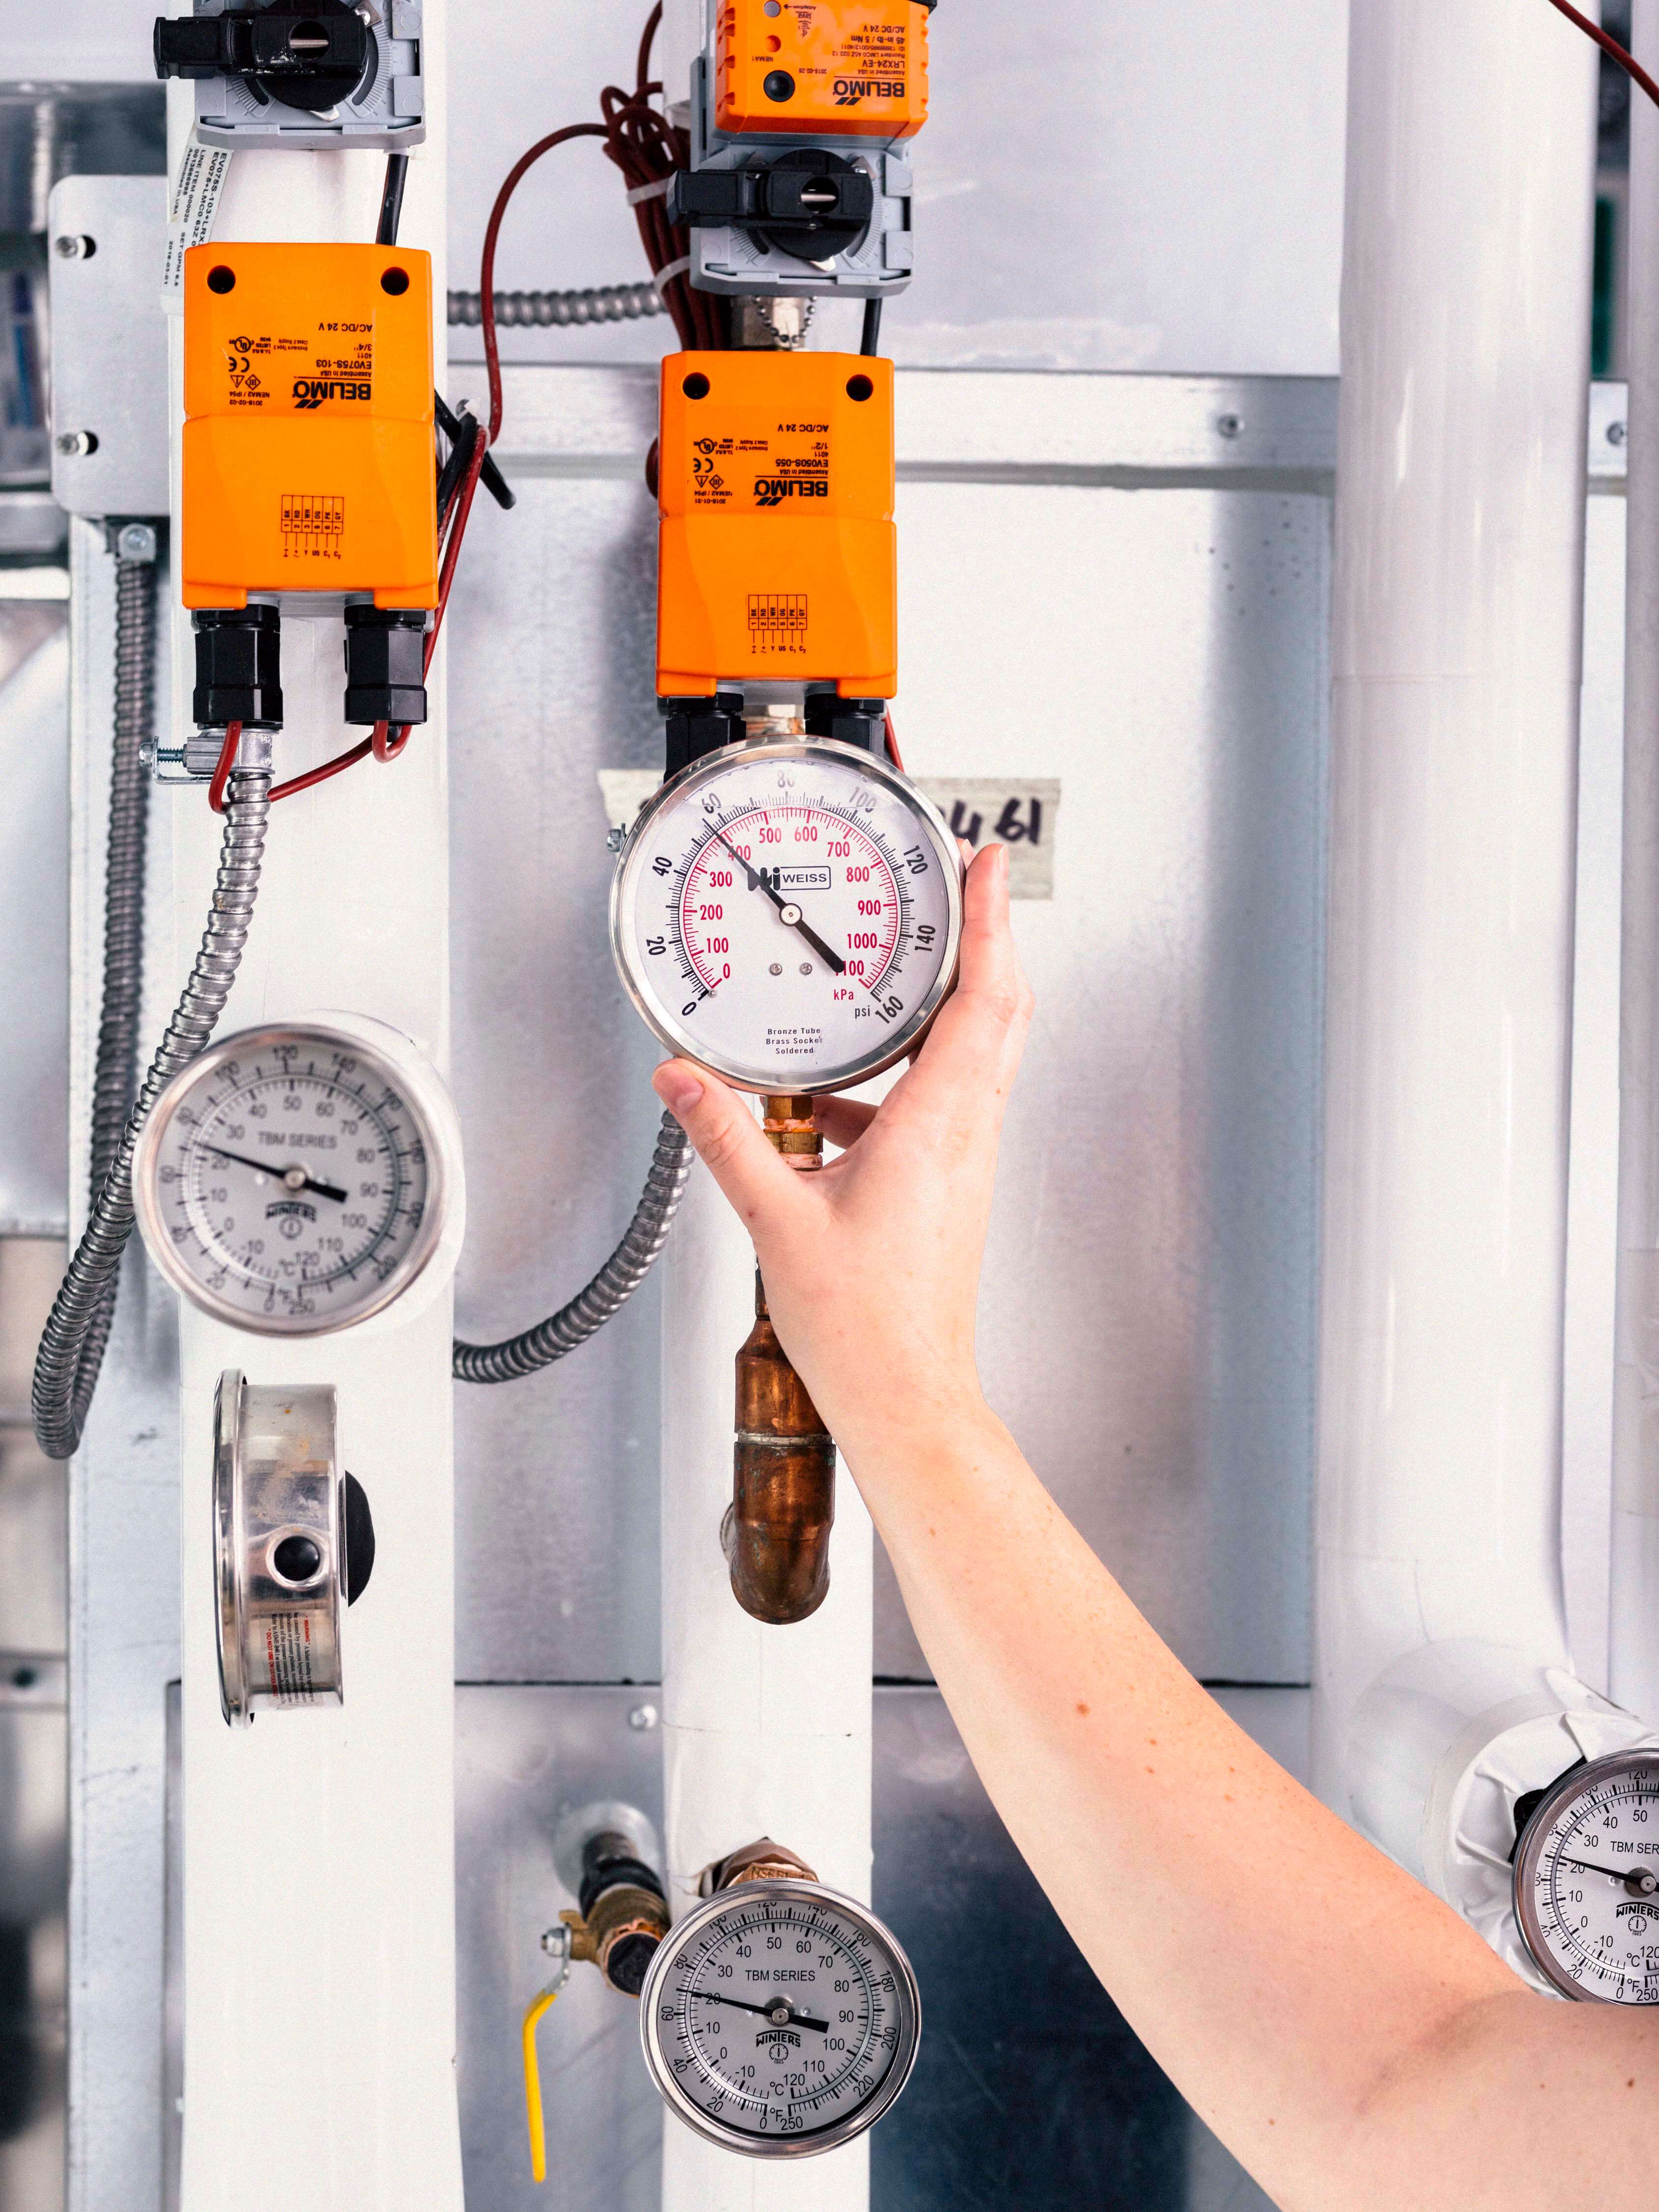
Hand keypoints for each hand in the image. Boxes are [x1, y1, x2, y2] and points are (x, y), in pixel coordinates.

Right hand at [651, 844, 1032, 1464]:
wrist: (907, 1396)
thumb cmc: (866, 1328)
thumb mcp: (776, 1220)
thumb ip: (726, 1141)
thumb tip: (683, 1083)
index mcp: (936, 1126)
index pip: (983, 997)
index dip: (989, 921)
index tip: (984, 865)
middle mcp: (964, 1134)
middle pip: (999, 1010)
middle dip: (985, 938)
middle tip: (963, 886)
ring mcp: (962, 1159)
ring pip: (975, 1053)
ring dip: (949, 1001)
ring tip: (901, 970)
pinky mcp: (946, 1183)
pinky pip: (939, 1100)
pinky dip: (904, 1071)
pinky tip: (839, 1093)